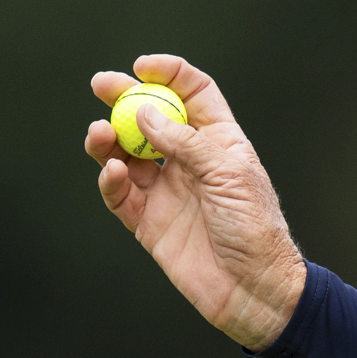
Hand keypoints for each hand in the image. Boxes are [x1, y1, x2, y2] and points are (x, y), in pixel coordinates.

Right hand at [83, 54, 307, 349]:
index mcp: (220, 142)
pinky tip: (112, 172)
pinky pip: (119, 193)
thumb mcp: (229, 176)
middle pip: (151, 118)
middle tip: (100, 86)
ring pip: (126, 153)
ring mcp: (167, 190)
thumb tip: (145, 113)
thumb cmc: (256, 231)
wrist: (254, 290)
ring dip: (109, 139)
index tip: (142, 67)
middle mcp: (190, 162)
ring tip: (100, 134)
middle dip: (125, 98)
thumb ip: (186, 143)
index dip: (170, 75)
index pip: (194, 94)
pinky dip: (110, 179)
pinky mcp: (148, 221)